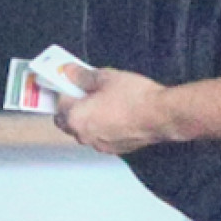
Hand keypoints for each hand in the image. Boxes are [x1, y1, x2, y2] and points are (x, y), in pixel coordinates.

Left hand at [55, 67, 170, 155]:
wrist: (161, 116)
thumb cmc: (135, 98)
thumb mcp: (105, 77)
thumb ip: (82, 75)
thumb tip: (69, 72)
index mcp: (75, 117)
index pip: (58, 102)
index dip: (64, 89)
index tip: (70, 82)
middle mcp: (83, 135)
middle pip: (68, 121)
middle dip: (73, 107)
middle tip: (85, 92)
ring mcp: (99, 144)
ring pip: (85, 130)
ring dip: (88, 118)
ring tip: (105, 103)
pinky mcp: (115, 149)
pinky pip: (101, 137)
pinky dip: (103, 127)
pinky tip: (117, 115)